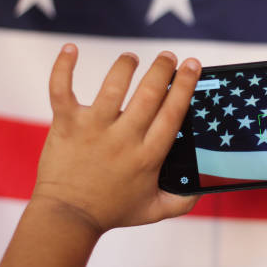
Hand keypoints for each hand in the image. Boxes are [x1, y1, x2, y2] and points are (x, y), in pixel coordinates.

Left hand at [32, 44, 201, 233]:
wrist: (67, 218)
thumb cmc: (112, 211)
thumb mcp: (155, 210)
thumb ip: (183, 200)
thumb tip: (204, 188)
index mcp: (149, 155)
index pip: (173, 112)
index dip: (185, 85)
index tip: (192, 65)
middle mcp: (124, 138)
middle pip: (149, 94)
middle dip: (163, 69)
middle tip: (169, 56)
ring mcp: (94, 129)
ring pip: (113, 86)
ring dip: (126, 65)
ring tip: (132, 58)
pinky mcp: (66, 124)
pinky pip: (62, 89)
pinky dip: (64, 67)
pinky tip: (70, 49)